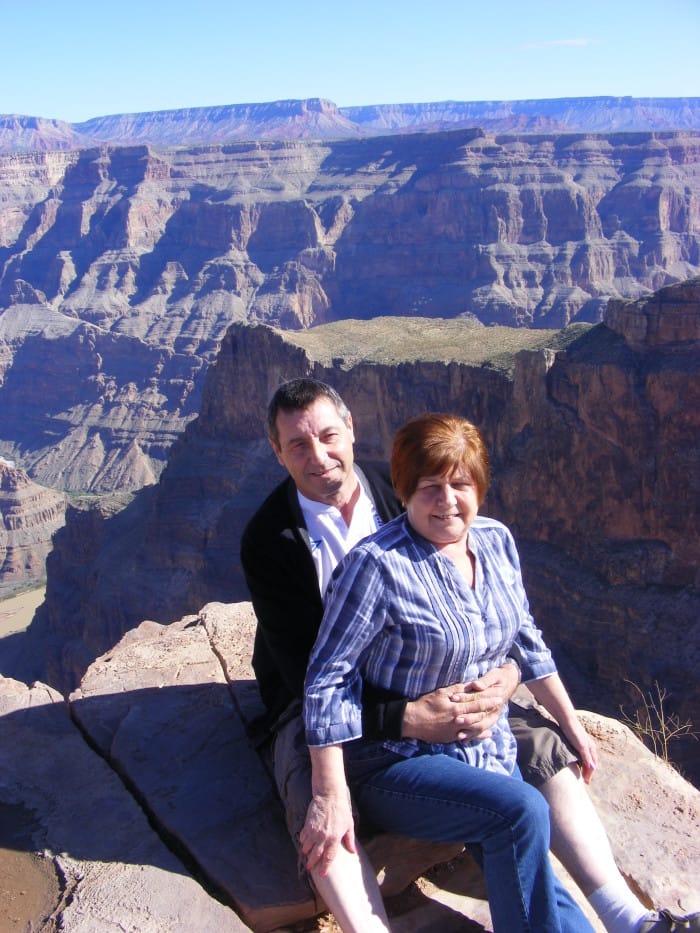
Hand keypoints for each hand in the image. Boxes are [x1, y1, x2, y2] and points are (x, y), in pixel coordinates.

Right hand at [299, 792, 355, 875]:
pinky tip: (304, 842)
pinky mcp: (308, 825)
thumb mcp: (349, 825)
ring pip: (307, 847)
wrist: (329, 796)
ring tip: (306, 855)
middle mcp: (323, 837)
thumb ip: (350, 840)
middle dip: (312, 863)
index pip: (329, 858)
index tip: (322, 874)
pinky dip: (303, 841)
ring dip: (306, 852)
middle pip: (315, 855)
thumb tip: (354, 852)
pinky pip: (303, 837)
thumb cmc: (341, 810)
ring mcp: (314, 832)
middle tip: (309, 868)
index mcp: (334, 839)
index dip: (325, 867)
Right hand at [402, 662, 517, 742]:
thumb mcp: (440, 693)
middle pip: (478, 715)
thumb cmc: (425, 705)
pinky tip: (486, 734)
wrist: (412, 722)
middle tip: (501, 705)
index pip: (476, 703)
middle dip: (490, 710)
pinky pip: (468, 737)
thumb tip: (469, 685)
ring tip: (496, 719)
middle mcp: (458, 721)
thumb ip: (457, 690)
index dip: (488, 700)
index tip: (499, 697)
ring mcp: (455, 731)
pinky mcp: (451, 738)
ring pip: (475, 727)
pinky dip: (478, 735)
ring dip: (487, 723)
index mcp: (456, 708)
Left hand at [563, 719, 597, 784]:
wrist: (567, 720)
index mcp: (591, 748)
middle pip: (591, 762)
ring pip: (586, 758)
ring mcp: (583, 744)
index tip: (586, 782)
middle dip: (588, 771)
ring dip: (584, 766)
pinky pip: (580, 754)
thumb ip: (587, 757)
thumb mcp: (581, 746)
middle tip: (584, 780)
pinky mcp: (576, 742)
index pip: (593, 765)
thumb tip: (593, 768)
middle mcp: (589, 747)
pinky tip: (575, 762)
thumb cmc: (574, 733)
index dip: (589, 773)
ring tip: (580, 773)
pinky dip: (580, 760)